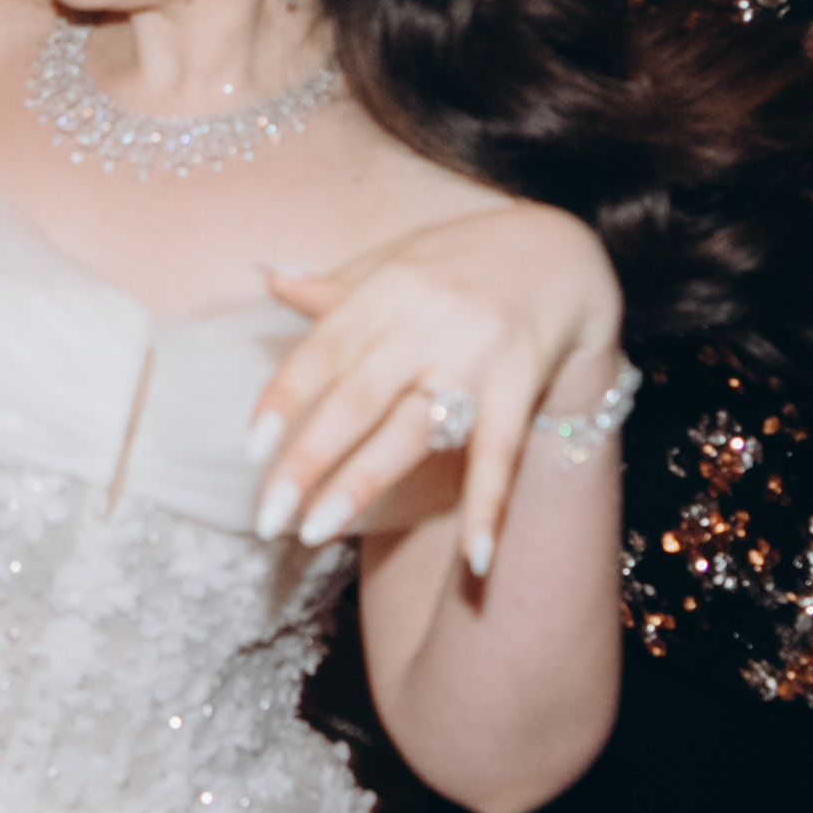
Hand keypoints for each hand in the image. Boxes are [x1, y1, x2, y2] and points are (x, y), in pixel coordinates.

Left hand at [253, 201, 628, 574]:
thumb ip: (339, 286)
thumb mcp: (399, 259)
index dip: (285, 397)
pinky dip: (489, 507)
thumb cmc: (465, 259)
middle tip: (265, 518)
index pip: (324, 349)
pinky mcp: (519, 388)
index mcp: (387, 291)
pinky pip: (501, 456)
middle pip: (357, 399)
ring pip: (412, 431)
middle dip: (308, 459)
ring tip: (314, 531)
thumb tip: (271, 279)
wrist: (562, 252)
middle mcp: (426, 325)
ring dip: (363, 483)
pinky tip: (474, 560)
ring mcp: (475, 359)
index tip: (250, 448)